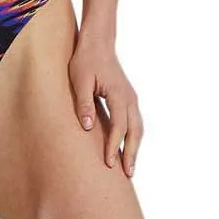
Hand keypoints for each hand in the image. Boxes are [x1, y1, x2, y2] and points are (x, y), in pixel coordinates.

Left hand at [68, 32, 143, 177]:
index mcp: (118, 94)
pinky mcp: (128, 98)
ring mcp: (131, 98)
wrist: (98, 43)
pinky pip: (135, 122)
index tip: (108, 164)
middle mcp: (129, 98)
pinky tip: (127, 148)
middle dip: (131, 154)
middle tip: (127, 175)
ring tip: (130, 168)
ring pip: (138, 128)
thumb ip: (84, 103)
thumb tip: (88, 127)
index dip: (113, 146)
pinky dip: (134, 138)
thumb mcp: (80, 80)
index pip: (118, 126)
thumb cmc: (86, 61)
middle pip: (135, 131)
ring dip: (135, 148)